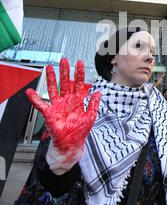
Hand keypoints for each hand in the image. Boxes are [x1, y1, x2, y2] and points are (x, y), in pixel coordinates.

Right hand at [26, 58, 100, 174]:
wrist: (71, 144)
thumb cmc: (79, 131)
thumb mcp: (90, 116)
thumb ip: (93, 103)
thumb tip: (98, 91)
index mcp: (77, 101)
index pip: (79, 83)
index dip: (79, 73)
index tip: (80, 63)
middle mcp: (67, 101)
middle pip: (65, 83)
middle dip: (65, 71)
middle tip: (64, 60)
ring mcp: (58, 106)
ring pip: (54, 89)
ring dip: (52, 79)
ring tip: (50, 68)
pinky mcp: (50, 113)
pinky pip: (41, 104)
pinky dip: (34, 99)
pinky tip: (30, 92)